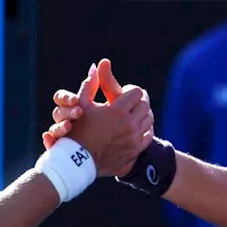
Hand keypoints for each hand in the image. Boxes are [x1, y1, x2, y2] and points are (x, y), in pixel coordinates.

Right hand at [44, 59, 152, 175]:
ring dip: (142, 114)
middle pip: (145, 105)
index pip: (137, 92)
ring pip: (149, 119)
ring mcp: (134, 138)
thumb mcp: (81, 105)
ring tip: (132, 114)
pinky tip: (136, 127)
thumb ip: (90, 84)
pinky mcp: (135, 149)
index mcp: (117, 111)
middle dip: (138, 101)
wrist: (79, 162)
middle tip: (130, 102)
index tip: (124, 93)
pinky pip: (148, 134)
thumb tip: (97, 65)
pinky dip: (145, 128)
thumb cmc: (77, 131)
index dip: (131, 90)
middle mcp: (129, 124)